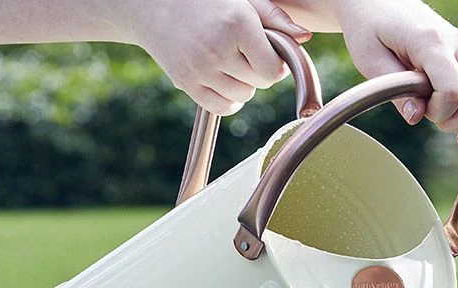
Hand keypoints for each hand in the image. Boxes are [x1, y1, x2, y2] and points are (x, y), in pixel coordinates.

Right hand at [126, 0, 312, 115]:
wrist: (153, 4)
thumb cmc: (206, 1)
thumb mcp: (243, 0)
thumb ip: (275, 18)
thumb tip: (305, 37)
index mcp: (237, 24)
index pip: (273, 69)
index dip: (275, 64)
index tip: (268, 54)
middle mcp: (219, 48)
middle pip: (259, 83)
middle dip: (258, 71)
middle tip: (245, 53)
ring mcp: (201, 68)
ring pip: (243, 97)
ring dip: (243, 85)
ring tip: (230, 62)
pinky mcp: (187, 83)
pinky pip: (223, 107)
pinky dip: (229, 100)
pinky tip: (224, 81)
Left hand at [329, 0, 457, 143]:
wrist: (382, 3)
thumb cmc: (371, 30)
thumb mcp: (370, 60)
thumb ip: (394, 91)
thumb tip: (416, 118)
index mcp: (432, 42)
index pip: (454, 91)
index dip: (439, 113)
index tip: (419, 110)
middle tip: (434, 119)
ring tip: (448, 121)